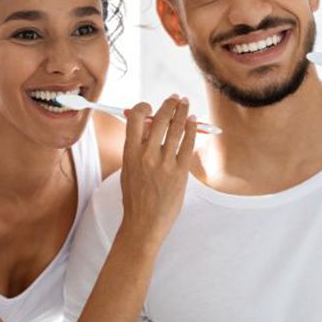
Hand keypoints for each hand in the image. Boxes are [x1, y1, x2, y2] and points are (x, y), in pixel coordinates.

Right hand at [119, 95, 196, 248]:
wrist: (144, 223)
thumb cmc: (135, 199)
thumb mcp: (128, 170)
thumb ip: (136, 149)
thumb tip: (147, 128)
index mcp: (130, 153)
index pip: (135, 119)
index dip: (143, 108)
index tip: (150, 106)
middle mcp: (146, 155)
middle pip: (159, 119)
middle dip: (169, 104)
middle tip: (175, 98)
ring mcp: (164, 163)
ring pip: (175, 128)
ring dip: (182, 112)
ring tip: (185, 104)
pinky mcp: (179, 171)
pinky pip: (187, 143)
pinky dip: (191, 129)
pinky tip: (193, 122)